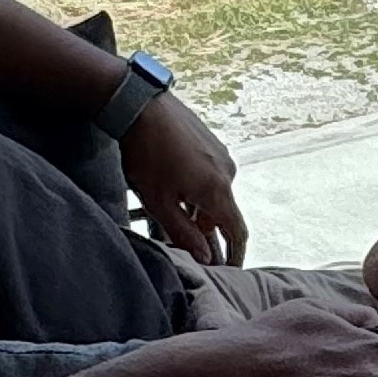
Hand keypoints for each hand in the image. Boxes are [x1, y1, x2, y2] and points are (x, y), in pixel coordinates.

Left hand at [121, 89, 246, 265]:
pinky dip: (197, 187)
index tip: (231, 271)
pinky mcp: (212, 142)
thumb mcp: (159, 203)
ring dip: (198, 207)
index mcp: (218, 191)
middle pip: (222, 213)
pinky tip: (172, 182)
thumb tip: (206, 258)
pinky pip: (210, 174)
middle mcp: (228, 172)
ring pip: (214, 193)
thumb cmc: (146, 155)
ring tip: (168, 205)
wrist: (141, 105)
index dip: (236, 256)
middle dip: (205, 230)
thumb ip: (184, 234)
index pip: (237, 233)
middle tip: (180, 238)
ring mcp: (222, 154)